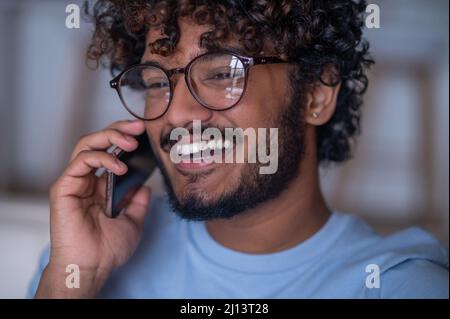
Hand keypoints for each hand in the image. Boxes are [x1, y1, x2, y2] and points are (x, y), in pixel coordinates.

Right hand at [35, 120, 150, 297]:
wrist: (93, 267)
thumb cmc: (108, 249)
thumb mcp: (134, 221)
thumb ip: (138, 202)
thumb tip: (146, 186)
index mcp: (100, 186)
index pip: (109, 152)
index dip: (124, 138)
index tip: (144, 132)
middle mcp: (86, 180)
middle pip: (97, 142)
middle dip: (118, 130)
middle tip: (138, 127)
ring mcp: (74, 182)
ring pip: (87, 145)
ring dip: (110, 138)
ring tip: (130, 143)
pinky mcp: (64, 187)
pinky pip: (81, 161)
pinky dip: (102, 158)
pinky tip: (120, 166)